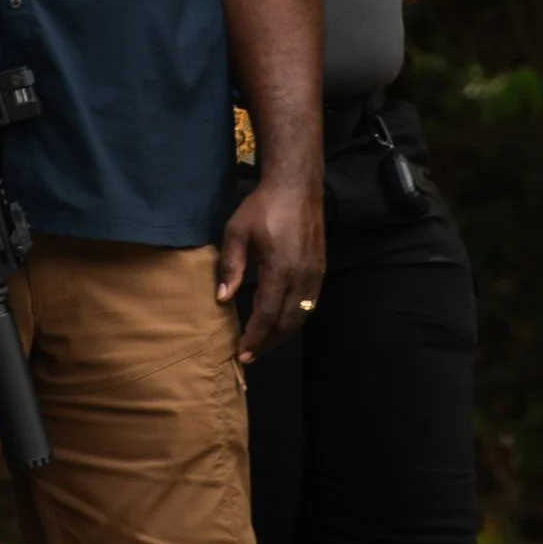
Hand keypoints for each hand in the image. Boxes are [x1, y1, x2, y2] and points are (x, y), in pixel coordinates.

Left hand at [217, 176, 323, 363]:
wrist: (296, 187)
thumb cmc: (262, 207)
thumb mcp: (237, 232)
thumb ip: (230, 266)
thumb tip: (222, 299)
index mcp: (280, 268)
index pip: (267, 314)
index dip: (254, 337)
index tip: (242, 353)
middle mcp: (302, 276)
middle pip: (287, 323)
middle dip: (268, 343)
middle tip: (250, 357)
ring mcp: (315, 274)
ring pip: (301, 316)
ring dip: (282, 334)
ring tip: (263, 345)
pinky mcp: (320, 269)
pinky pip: (309, 304)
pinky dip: (295, 319)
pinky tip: (281, 323)